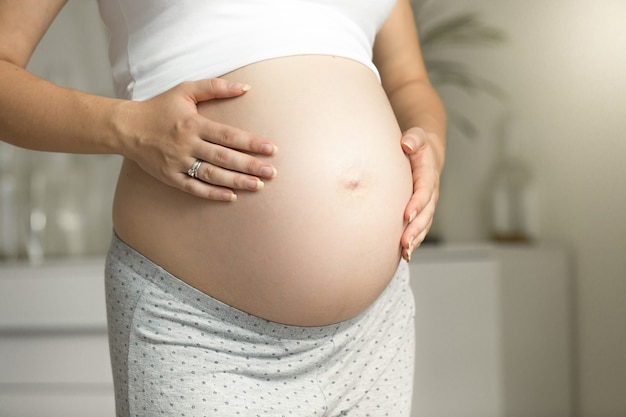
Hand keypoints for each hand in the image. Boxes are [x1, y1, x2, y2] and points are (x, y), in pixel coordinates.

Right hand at [120, 78, 276, 200]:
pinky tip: (232, 196)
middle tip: (272, 172)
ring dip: (236, 181)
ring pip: (212, 175)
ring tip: (258, 185)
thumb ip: (215, 87)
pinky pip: (194, 188)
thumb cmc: (160, 107)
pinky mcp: (170, 177)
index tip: (271, 149)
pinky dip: (213, 193)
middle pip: (224, 157)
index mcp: (193, 123)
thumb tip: (245, 87)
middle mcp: (187, 144)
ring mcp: (178, 162)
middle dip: (250, 165)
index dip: (251, 143)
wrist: (127, 128)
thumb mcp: (185, 90)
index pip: (228, 135)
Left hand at [400, 127, 442, 260]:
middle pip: (425, 214)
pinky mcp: (422, 212)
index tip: (407, 215)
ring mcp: (427, 204)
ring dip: (415, 240)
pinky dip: (414, 241)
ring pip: (424, 225)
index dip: (417, 203)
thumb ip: (413, 139)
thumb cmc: (416, 146)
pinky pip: (420, 229)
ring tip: (405, 253)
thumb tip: (407, 143)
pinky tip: (404, 254)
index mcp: (428, 175)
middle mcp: (430, 193)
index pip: (424, 191)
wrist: (426, 154)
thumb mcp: (417, 137)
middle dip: (416, 229)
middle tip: (404, 243)